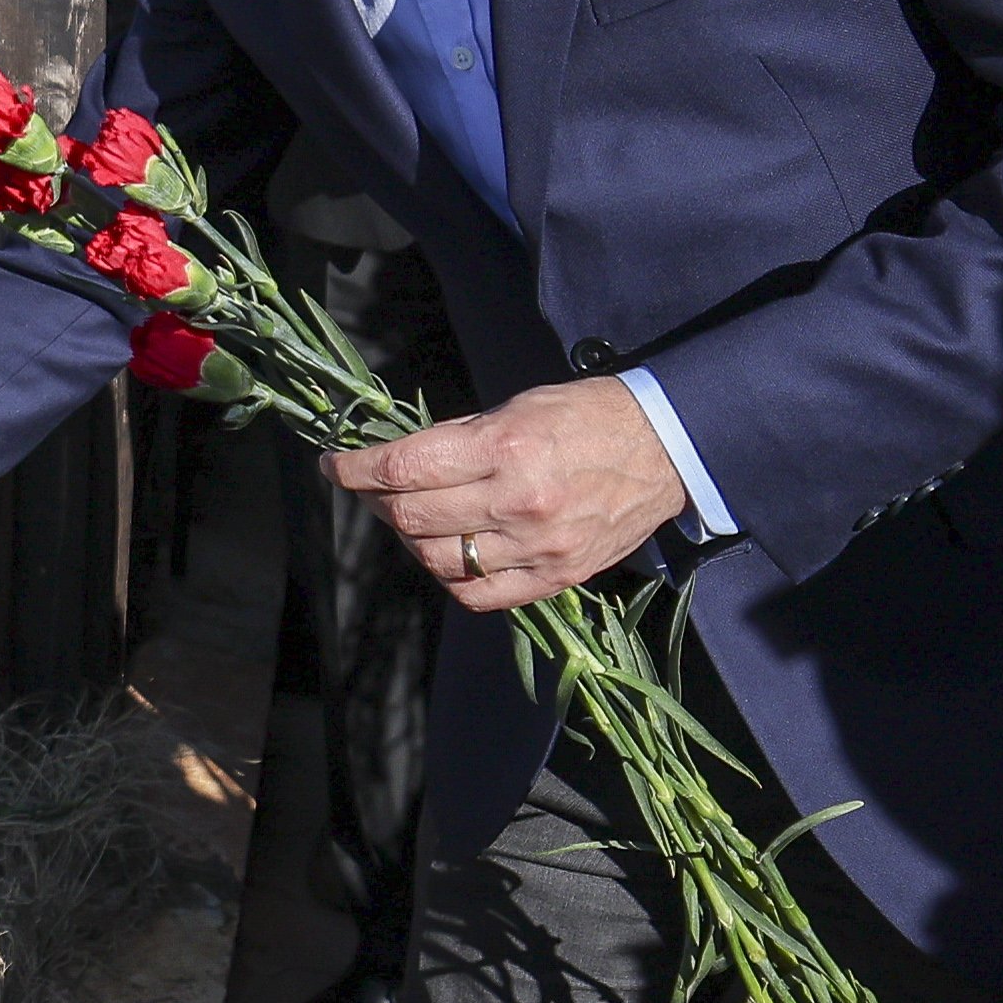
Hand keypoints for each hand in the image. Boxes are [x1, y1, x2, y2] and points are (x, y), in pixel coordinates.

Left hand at [326, 376, 690, 611]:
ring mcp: (537, 547)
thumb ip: (457, 439)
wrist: (666, 449)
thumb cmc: (588, 417)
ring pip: (437, 559)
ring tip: (411, 519)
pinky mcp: (556, 577)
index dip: (357, 468)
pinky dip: (450, 576)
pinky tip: (447, 554)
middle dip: (379, 502)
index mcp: (505, 448)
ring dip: (410, 540)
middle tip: (372, 489)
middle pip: (413, 518)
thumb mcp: (517, 407)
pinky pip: (479, 595)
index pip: (404, 468)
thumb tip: (399, 460)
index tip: (336, 465)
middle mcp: (518, 502)